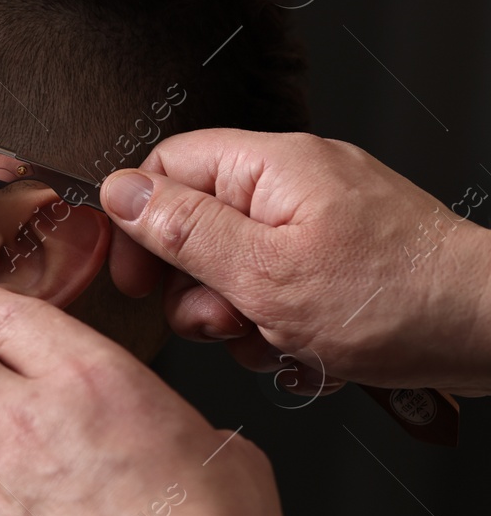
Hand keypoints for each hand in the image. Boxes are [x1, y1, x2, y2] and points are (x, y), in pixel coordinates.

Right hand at [102, 129, 490, 395]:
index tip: (138, 278)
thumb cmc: (397, 299)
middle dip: (199, 287)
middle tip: (222, 323)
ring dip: (241, 316)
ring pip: (238, 265)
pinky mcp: (346, 255)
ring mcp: (323, 219)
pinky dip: (281, 323)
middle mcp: (295, 181)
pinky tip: (305, 349)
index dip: (140, 225)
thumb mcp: (264, 274)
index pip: (165, 168)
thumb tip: (119, 194)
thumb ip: (184, 231)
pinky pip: (281, 284)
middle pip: (199, 223)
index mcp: (270, 166)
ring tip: (276, 342)